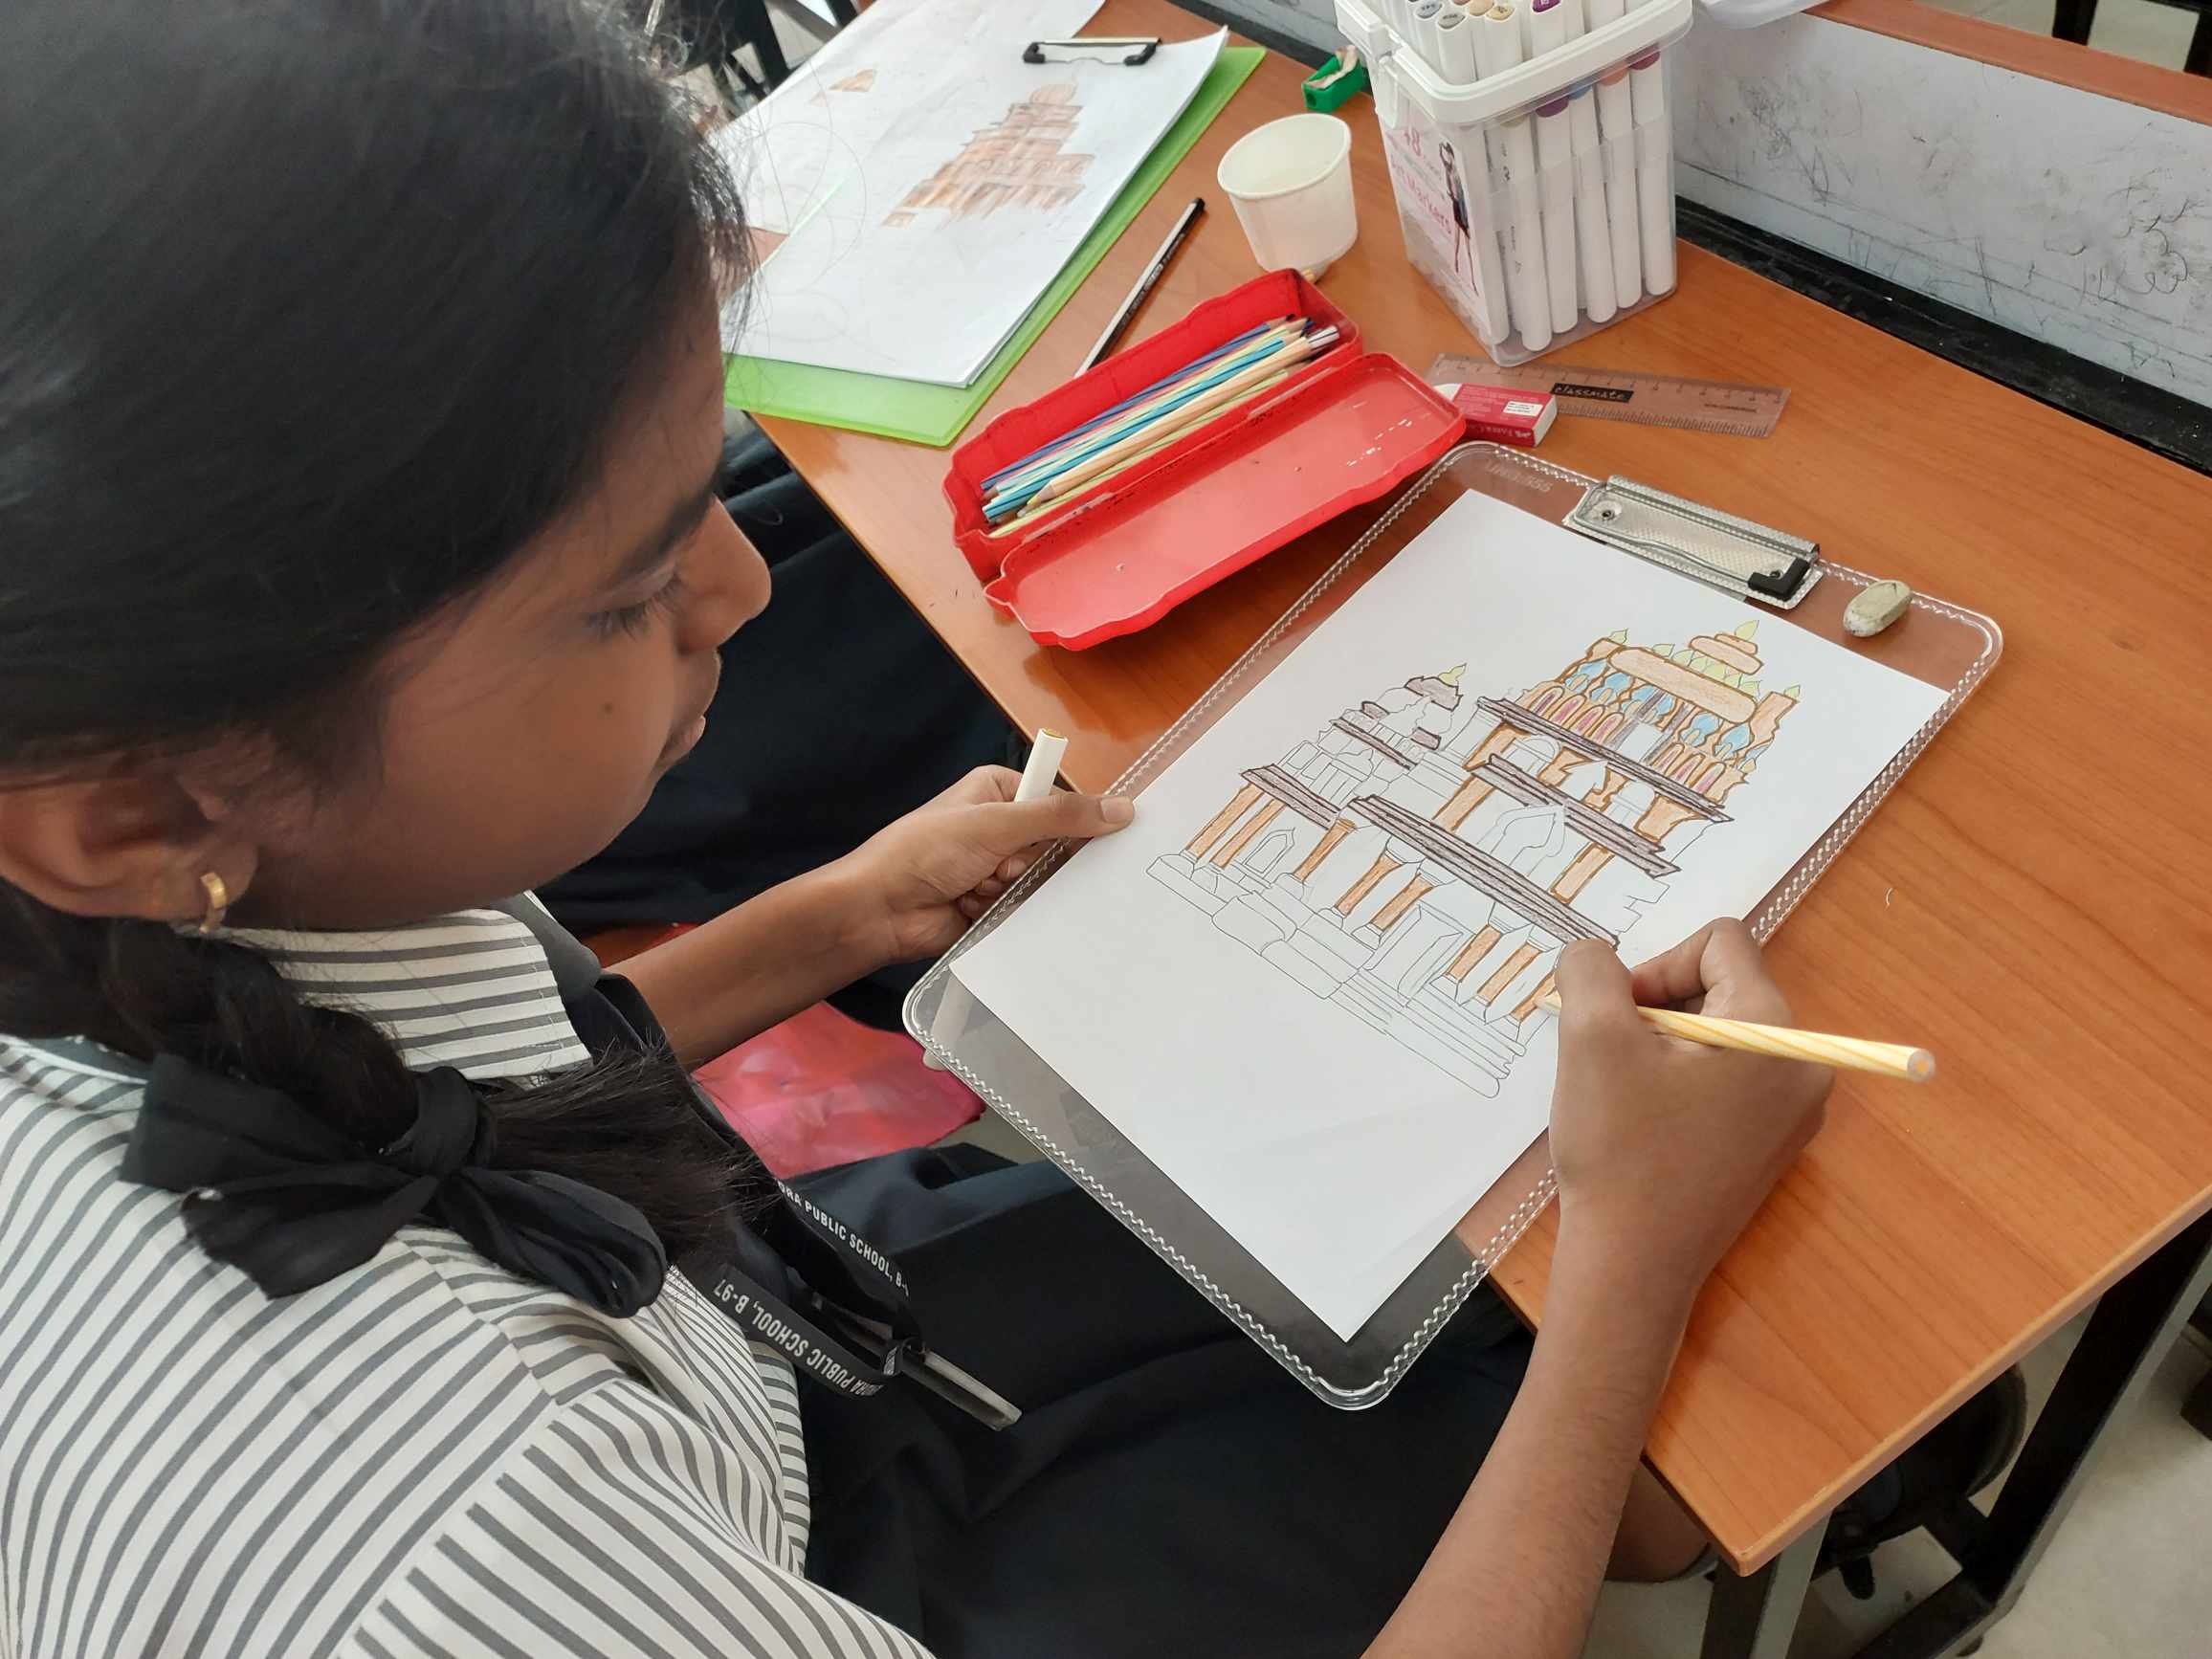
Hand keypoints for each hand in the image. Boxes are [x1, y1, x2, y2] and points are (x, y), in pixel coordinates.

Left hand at [834, 765, 1133, 964]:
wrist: (880, 910)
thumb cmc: (923, 853)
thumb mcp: (997, 824)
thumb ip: (1060, 817)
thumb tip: (1121, 808)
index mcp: (1000, 791)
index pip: (1059, 803)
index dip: (1072, 824)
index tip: (1086, 839)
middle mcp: (1000, 827)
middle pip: (1054, 847)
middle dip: (1029, 864)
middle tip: (1002, 866)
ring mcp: (995, 868)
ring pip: (1040, 883)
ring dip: (1010, 889)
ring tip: (975, 887)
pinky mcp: (992, 905)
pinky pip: (1024, 910)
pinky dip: (1001, 911)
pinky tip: (971, 907)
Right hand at [1547, 919, 1830, 1305]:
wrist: (1633, 1269)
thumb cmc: (1619, 1150)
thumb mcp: (1589, 1036)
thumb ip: (1590, 968)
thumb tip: (1597, 958)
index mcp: (1776, 1033)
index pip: (1721, 943)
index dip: (1657, 966)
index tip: (1620, 1020)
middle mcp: (1804, 1067)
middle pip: (1722, 988)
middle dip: (1658, 1009)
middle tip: (1616, 1061)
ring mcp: (1793, 1114)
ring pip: (1718, 1036)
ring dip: (1662, 1048)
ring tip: (1627, 1098)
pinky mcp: (1770, 1148)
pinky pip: (1725, 1081)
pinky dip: (1678, 1085)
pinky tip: (1645, 1128)